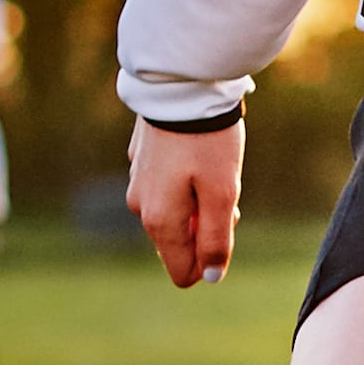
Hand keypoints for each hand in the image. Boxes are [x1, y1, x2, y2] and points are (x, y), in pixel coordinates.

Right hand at [127, 118, 243, 287]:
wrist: (181, 87)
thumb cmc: (207, 141)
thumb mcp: (222, 194)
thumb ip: (216, 240)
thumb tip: (210, 277)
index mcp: (160, 222)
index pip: (183, 272)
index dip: (212, 259)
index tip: (226, 221)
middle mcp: (140, 208)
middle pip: (180, 243)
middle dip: (207, 228)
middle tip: (225, 191)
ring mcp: (137, 184)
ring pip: (175, 215)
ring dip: (199, 204)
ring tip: (212, 169)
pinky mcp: (141, 162)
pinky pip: (167, 189)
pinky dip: (187, 182)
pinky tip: (197, 154)